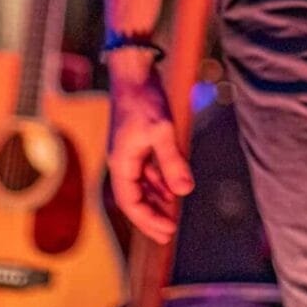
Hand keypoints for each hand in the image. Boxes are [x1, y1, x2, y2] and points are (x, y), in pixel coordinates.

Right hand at [105, 61, 192, 243]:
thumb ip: (173, 162)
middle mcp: (121, 161)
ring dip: (156, 201)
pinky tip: (172, 189)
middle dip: (151, 217)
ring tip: (172, 215)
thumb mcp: (162, 131)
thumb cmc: (145, 99)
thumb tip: (184, 192)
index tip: (169, 231)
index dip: (149, 220)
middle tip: (169, 235)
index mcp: (121, 163)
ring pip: (140, 186)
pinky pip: (145, 172)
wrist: (133, 71)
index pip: (131, 203)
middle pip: (134, 199)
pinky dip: (158, 183)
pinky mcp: (136, 143)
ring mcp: (128, 152)